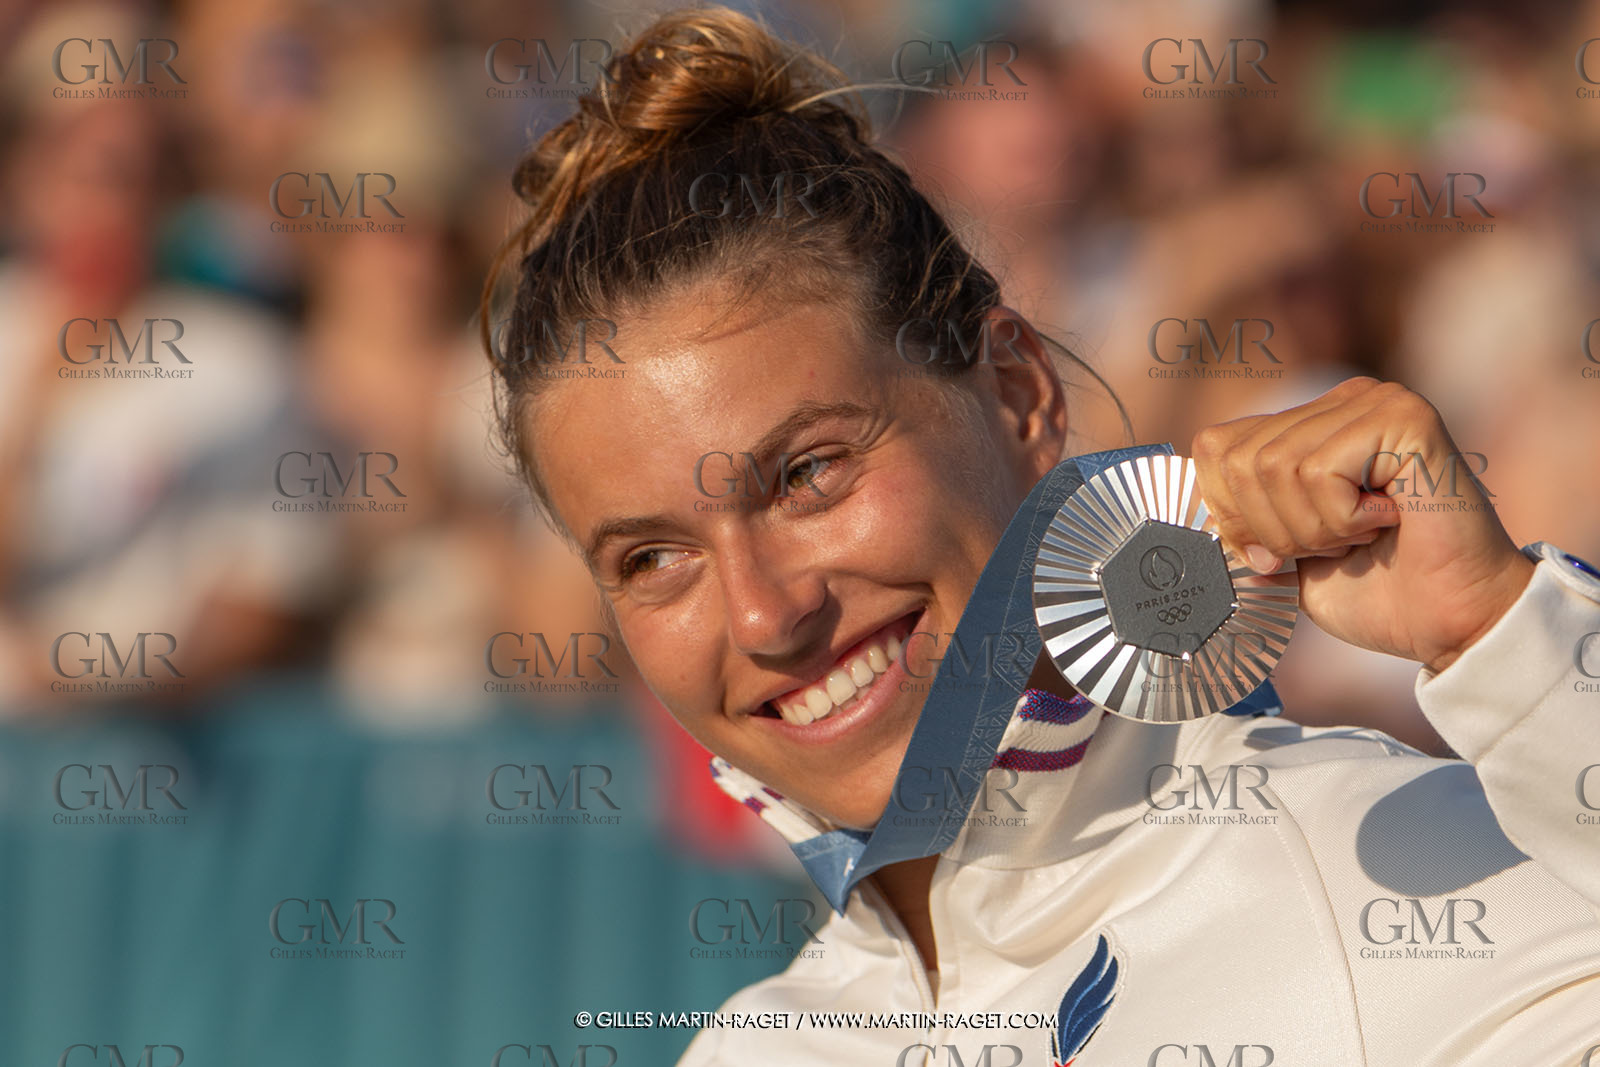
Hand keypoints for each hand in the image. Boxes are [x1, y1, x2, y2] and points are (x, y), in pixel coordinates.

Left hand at [1190, 377, 1534, 673]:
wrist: (1452, 624)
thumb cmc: (1374, 591)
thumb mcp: (1279, 551)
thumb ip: (1235, 517)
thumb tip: (1179, 507)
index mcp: (1310, 422)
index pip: (1214, 448)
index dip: (1227, 514)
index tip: (1275, 553)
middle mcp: (1343, 398)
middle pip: (1239, 459)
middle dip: (1272, 527)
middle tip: (1334, 545)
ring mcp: (1377, 400)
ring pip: (1275, 466)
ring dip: (1312, 527)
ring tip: (1363, 535)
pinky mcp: (1405, 418)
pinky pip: (1319, 470)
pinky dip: (1341, 518)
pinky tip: (1388, 521)